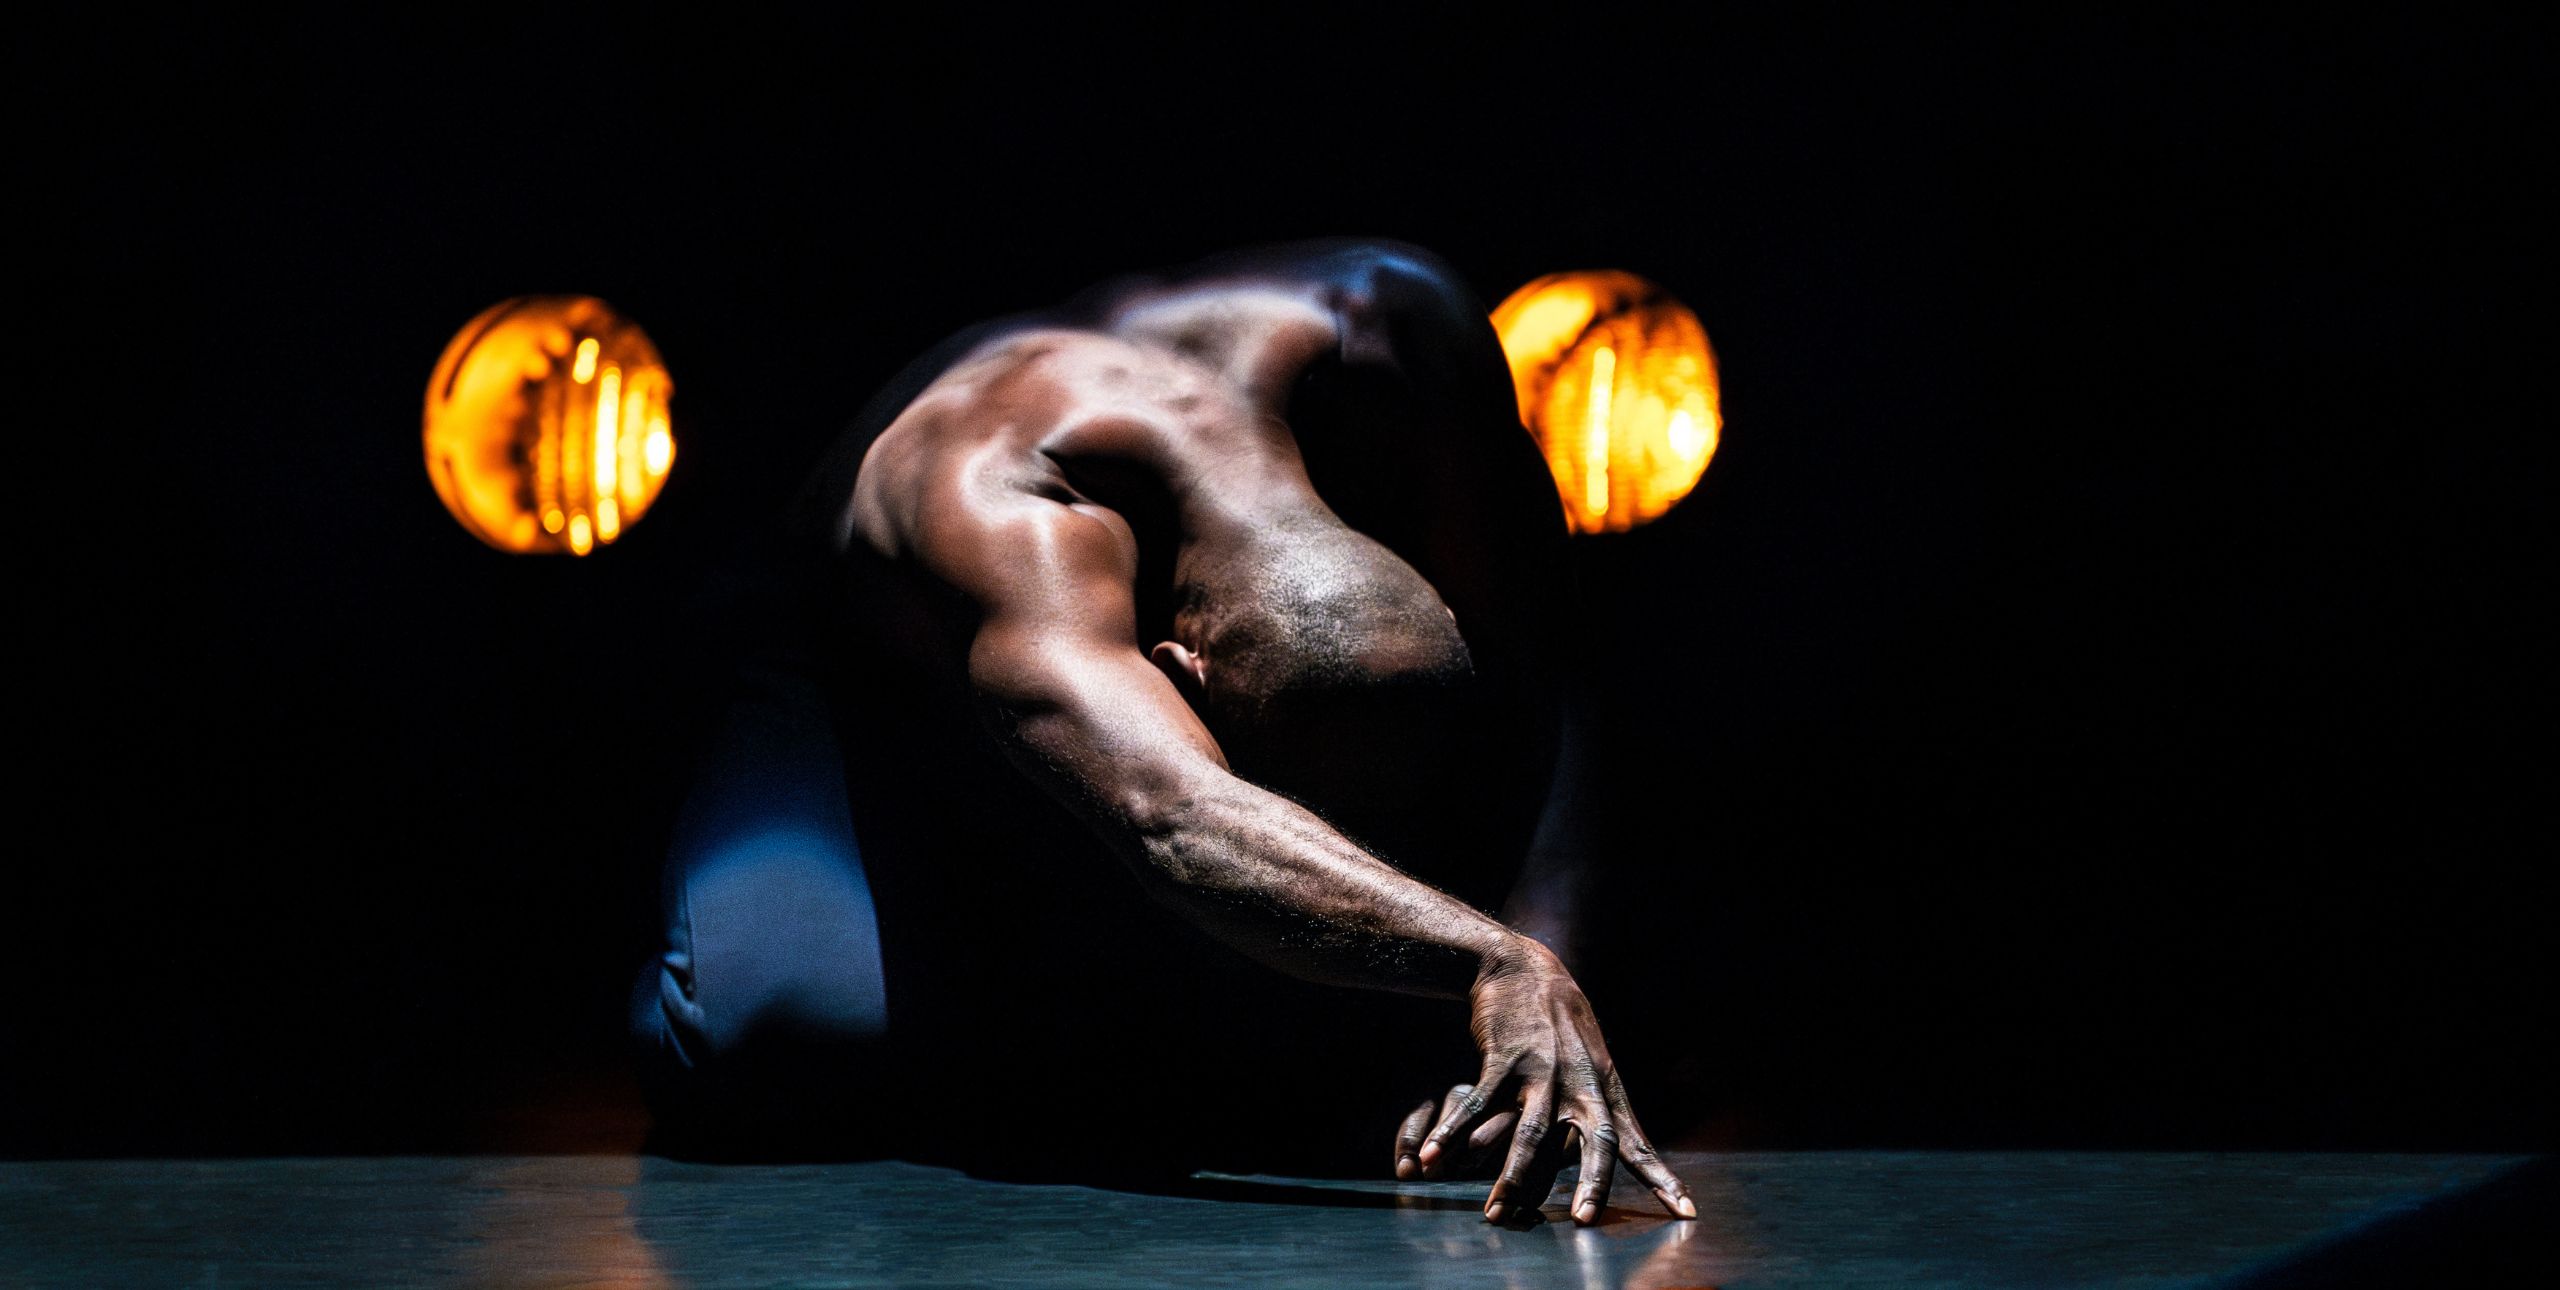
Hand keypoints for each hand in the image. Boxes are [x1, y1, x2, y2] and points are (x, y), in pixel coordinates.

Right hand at [1409, 935, 1695, 1225]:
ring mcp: (1542, 1069)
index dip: (1661, 1177)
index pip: (1637, 1139)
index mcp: (1605, 1085)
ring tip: (1496, 1214)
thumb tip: (1603, 1153)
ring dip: (1512, 1177)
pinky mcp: (1503, 1058)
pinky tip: (1433, 1156)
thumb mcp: (1591, 1058)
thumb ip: (1598, 1104)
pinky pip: (1479, 1104)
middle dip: (1593, 1181)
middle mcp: (1580, 1080)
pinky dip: (1454, 1132)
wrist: (1522, 966)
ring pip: (1531, 1133)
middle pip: (1595, 1137)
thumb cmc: (1558, 1021)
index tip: (1686, 1212)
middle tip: (1585, 1221)